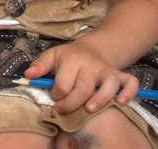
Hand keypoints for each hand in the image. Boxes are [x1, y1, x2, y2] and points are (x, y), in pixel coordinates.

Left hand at [24, 42, 139, 112]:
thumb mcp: (51, 56)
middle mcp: (90, 64)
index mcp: (71, 59)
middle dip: (72, 104)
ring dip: (100, 99)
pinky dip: (129, 92)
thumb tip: (28, 75)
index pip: (64, 83)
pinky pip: (130, 82)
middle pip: (84, 88)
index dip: (57, 95)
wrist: (92, 48)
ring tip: (89, 109)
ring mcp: (106, 69)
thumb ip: (39, 66)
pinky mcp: (119, 74)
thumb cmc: (69, 57)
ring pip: (108, 84)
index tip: (55, 98)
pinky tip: (121, 102)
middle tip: (64, 109)